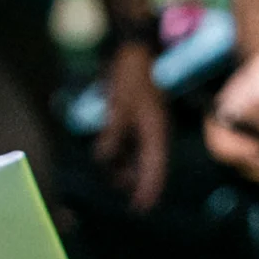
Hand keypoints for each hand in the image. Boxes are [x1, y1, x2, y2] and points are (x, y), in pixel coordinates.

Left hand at [96, 45, 170, 212]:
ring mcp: (147, 125)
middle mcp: (154, 133)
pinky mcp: (137, 118)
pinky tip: (109, 156)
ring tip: (112, 177)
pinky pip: (131, 143)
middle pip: (148, 167)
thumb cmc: (131, 76)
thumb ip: (111, 135)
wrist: (135, 48)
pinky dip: (122, 153)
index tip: (141, 210)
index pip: (155, 170)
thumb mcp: (118, 107)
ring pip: (139, 156)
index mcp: (155, 133)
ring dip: (126, 167)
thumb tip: (103, 160)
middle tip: (120, 193)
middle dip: (135, 182)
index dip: (148, 191)